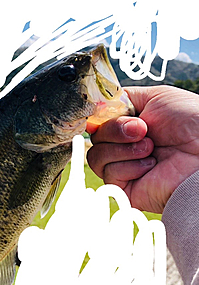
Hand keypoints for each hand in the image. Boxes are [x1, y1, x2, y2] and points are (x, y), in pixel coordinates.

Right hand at [86, 85, 198, 213]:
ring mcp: (125, 167)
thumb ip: (122, 99)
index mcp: (130, 124)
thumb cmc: (192, 122)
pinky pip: (108, 174)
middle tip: (142, 130)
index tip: (112, 111)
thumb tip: (96, 105)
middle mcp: (125, 145)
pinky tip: (150, 165)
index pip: (98, 120)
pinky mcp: (126, 188)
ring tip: (150, 148)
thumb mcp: (156, 96)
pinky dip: (128, 166)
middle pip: (95, 137)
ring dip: (122, 149)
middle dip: (115, 130)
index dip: (100, 116)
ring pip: (96, 156)